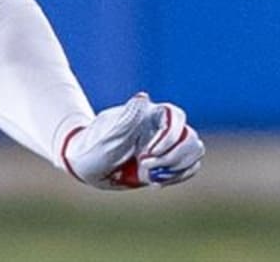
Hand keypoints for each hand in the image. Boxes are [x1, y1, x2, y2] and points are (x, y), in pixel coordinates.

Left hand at [61, 92, 203, 188]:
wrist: (86, 165)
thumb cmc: (92, 148)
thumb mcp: (106, 138)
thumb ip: (127, 119)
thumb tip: (143, 97)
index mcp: (146, 115)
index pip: (175, 116)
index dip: (170, 136)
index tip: (150, 153)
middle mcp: (160, 127)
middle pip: (189, 136)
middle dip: (174, 157)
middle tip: (146, 167)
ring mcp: (166, 144)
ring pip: (194, 151)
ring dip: (177, 167)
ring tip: (151, 177)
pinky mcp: (167, 162)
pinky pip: (189, 167)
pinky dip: (178, 176)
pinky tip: (155, 182)